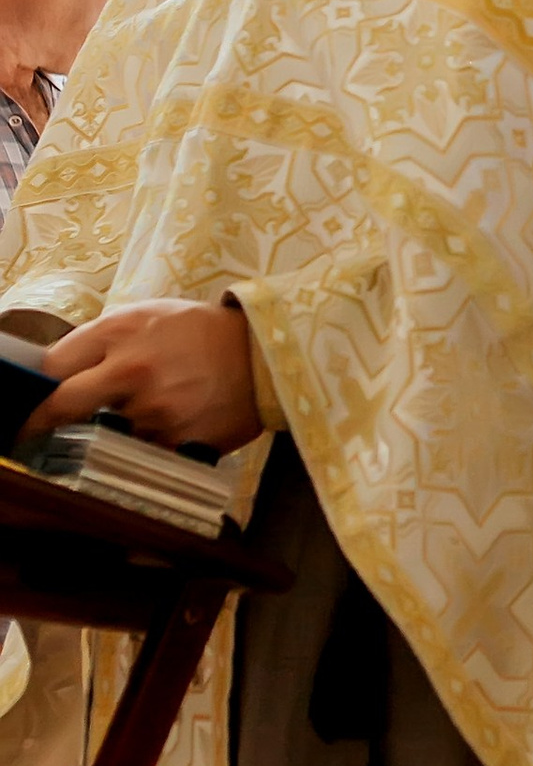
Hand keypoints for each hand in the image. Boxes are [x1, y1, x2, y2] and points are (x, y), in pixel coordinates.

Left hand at [27, 300, 261, 452]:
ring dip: (116, 426)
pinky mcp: (174, 441)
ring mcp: (152, 410)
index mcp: (121, 331)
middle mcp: (131, 370)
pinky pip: (141, 449)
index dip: (37, 386)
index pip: (53, 366)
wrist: (267, 356)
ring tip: (152, 406)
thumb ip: (102, 340)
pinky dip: (148, 441)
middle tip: (41, 427)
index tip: (32, 400)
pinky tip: (172, 420)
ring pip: (105, 431)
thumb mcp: (148, 315)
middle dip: (46, 418)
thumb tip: (58, 373)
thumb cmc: (202, 332)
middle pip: (62, 405)